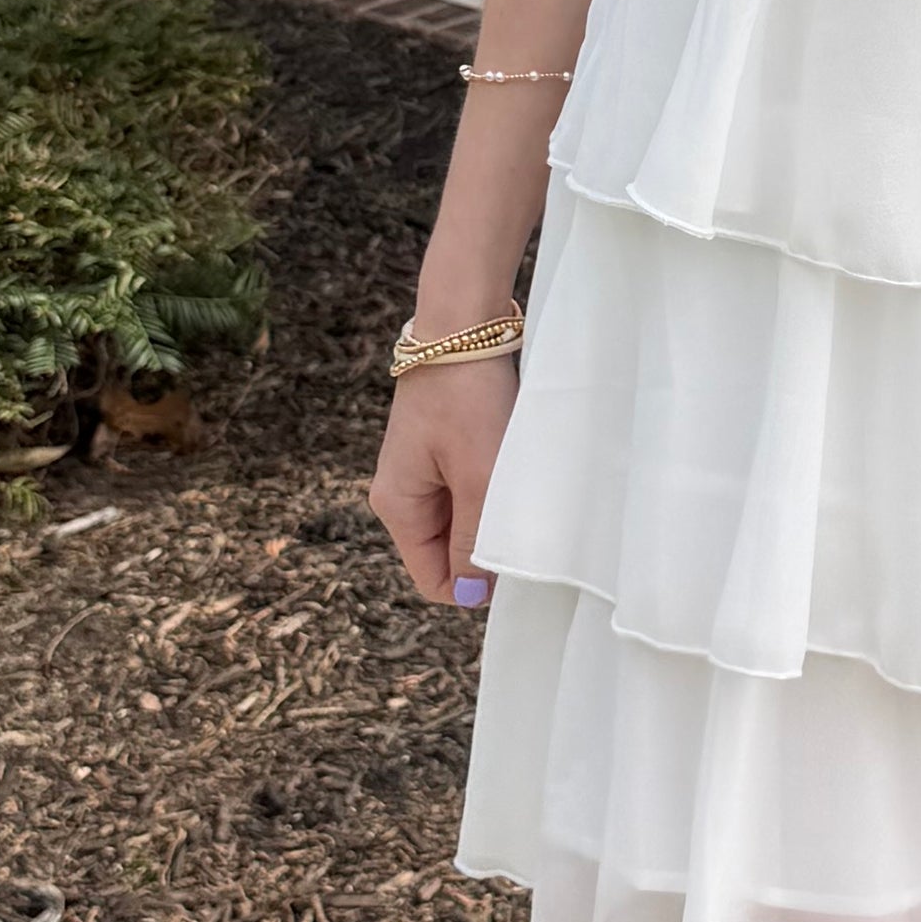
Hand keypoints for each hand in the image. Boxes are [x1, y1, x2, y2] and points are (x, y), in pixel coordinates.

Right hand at [369, 349, 520, 607]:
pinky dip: (495, 487)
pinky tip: (515, 466)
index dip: (475, 583)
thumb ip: (474, 541)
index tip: (515, 557)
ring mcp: (423, 470)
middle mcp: (403, 494)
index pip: (435, 579)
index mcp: (397, 506)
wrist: (465, 325)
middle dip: (487, 544)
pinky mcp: (445, 449)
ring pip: (466, 520)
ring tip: (518, 485)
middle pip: (449, 551)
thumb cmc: (469, 399)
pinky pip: (472, 490)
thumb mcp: (478, 478)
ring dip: (494, 513)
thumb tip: (469, 596)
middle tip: (524, 516)